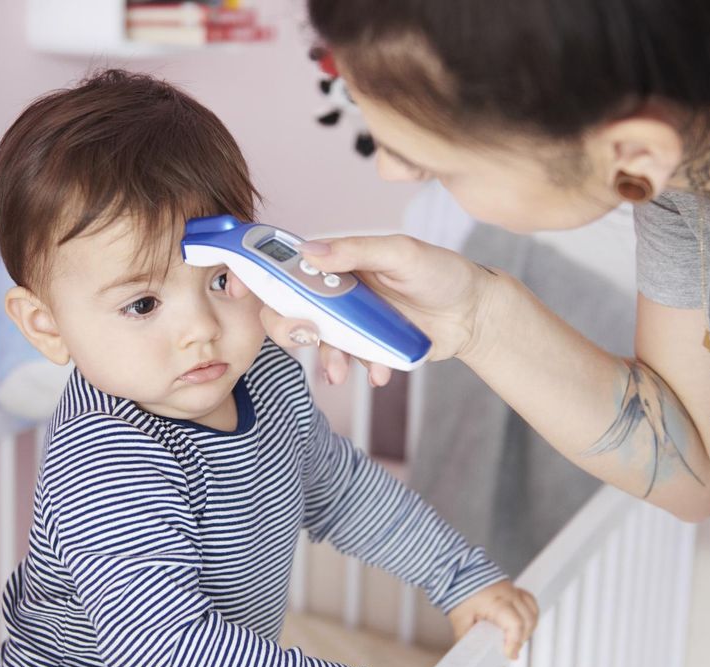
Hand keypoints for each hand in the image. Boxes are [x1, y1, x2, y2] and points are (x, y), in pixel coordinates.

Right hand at [226, 234, 498, 386]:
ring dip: (325, 360)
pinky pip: (349, 363)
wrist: (473, 315)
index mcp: (337, 261)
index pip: (285, 264)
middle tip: (306, 336)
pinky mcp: (365, 348)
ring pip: (316, 344)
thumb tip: (309, 251)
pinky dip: (361, 371)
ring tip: (346, 372)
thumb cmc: (441, 273)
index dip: (255, 274)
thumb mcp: (402, 253)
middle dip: (287, 328)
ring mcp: (348, 322)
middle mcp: (335, 291)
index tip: (236, 288)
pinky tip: (382, 372)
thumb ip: (356, 250)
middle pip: (289, 309)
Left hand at [447, 580, 538, 658]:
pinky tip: (522, 625)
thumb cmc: (459, 594)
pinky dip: (530, 615)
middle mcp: (509, 595)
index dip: (515, 642)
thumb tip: (471, 656)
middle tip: (509, 649)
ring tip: (514, 639)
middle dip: (522, 639)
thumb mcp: (460, 620)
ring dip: (528, 628)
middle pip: (528, 620)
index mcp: (496, 602)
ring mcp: (514, 591)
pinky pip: (531, 603)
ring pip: (533, 612)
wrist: (459, 573)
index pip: (515, 624)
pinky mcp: (515, 589)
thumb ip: (467, 639)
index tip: (509, 654)